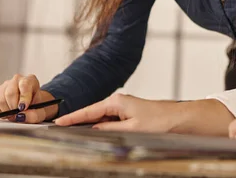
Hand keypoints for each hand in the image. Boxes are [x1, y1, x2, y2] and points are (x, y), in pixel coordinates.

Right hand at [0, 74, 57, 122]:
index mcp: (31, 80)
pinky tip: (7, 112)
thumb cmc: (37, 107)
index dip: (23, 98)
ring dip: (6, 111)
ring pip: (1, 99)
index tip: (23, 108)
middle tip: (17, 114)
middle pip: (10, 93)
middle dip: (13, 108)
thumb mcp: (40, 113)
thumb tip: (21, 115)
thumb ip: (33, 115)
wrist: (32, 105)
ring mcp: (6, 84)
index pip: (25, 85)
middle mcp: (17, 79)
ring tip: (13, 114)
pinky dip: (0, 111)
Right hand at [54, 93, 179, 131]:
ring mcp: (123, 108)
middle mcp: (118, 102)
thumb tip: (92, 130)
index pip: (88, 111)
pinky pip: (109, 121)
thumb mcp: (131, 129)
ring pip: (100, 119)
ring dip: (89, 126)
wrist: (177, 119)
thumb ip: (109, 129)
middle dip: (77, 122)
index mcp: (116, 102)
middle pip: (92, 114)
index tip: (57, 122)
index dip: (72, 117)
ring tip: (73, 132)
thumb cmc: (159, 121)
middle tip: (60, 129)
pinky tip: (95, 133)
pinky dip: (101, 127)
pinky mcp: (128, 114)